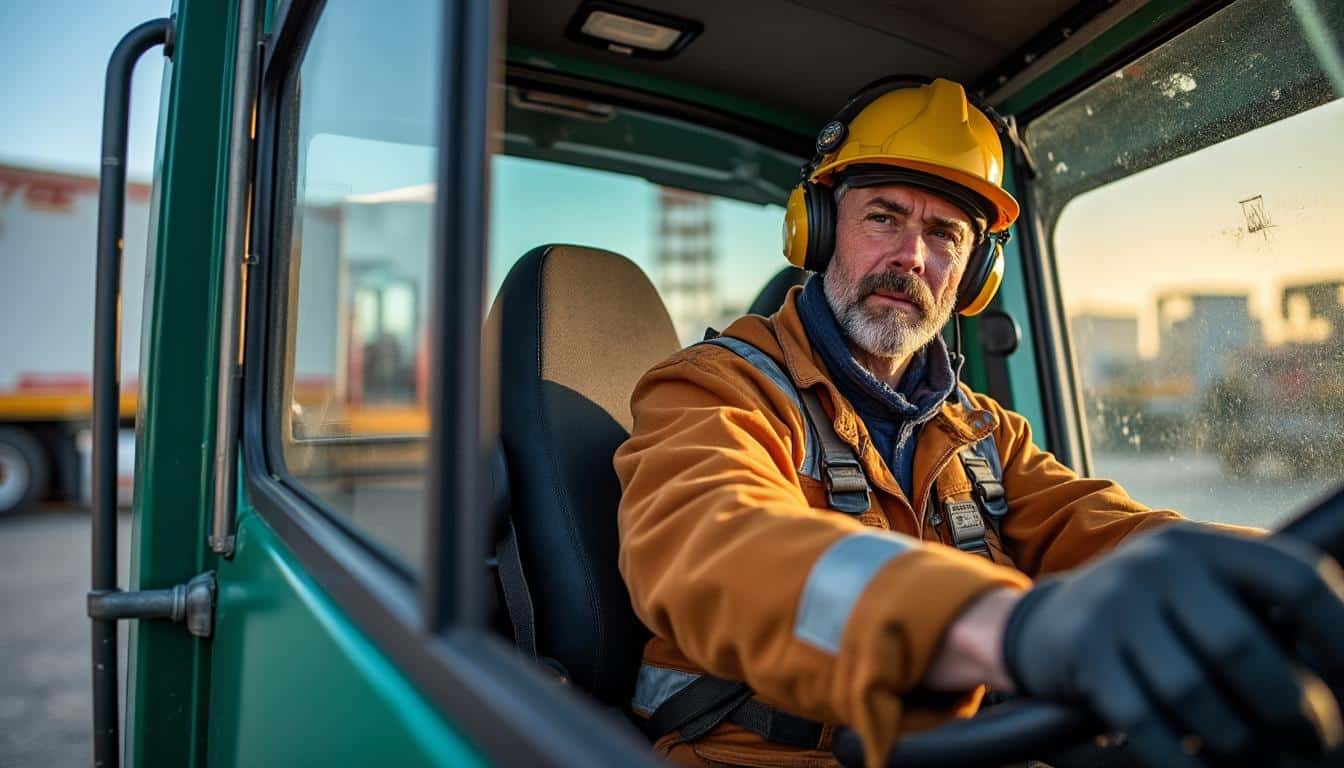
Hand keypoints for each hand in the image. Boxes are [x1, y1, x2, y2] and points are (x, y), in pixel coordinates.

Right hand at [1002, 524, 1343, 767]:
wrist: (1049, 623)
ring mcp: (1115, 604)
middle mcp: (1159, 563)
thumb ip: (1258, 615)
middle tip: (1313, 740)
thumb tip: (1337, 679)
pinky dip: (1181, 761)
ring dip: (1237, 741)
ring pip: (1193, 691)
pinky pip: (1144, 721)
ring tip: (1254, 754)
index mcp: (1206, 544)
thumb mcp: (1202, 593)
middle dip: (1291, 707)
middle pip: (1243, 644)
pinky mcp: (1084, 650)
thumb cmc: (1157, 621)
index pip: (1293, 578)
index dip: (1339, 631)